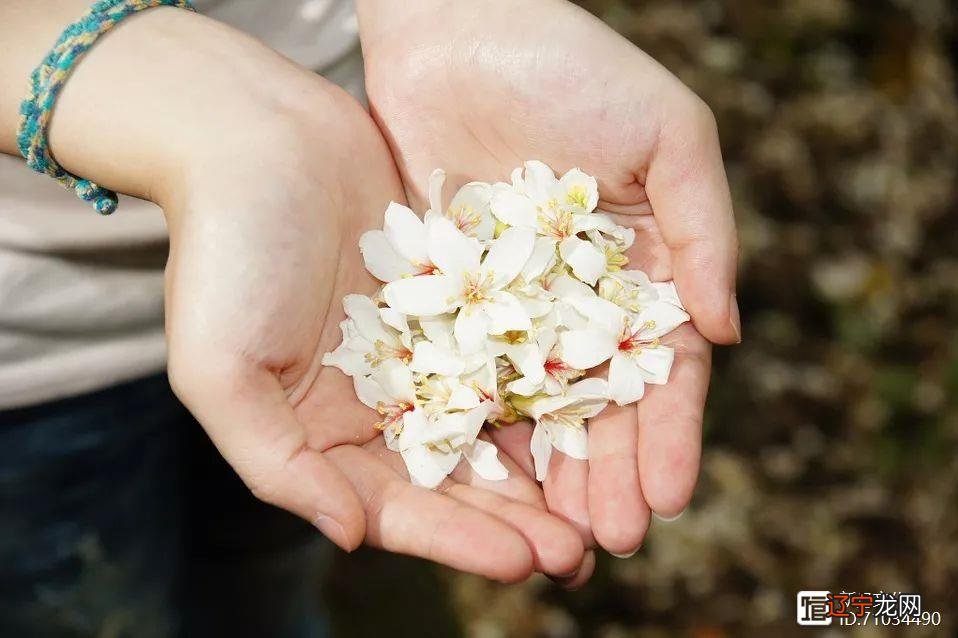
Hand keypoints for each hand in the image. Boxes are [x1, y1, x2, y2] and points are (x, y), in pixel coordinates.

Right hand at [163, 71, 587, 580]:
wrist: (257, 137)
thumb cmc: (224, 253)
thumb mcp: (219, 370)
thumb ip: (277, 465)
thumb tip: (350, 537)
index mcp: (323, 434)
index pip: (400, 508)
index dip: (461, 540)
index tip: (523, 562)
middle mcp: (378, 402)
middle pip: (458, 478)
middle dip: (517, 520)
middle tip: (581, 554)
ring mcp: (421, 350)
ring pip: (493, 422)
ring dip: (543, 465)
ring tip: (601, 502)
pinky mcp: (455, 297)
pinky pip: (509, 349)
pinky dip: (546, 382)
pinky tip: (595, 406)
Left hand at [358, 0, 738, 556]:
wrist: (459, 26)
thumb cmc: (574, 67)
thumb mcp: (669, 135)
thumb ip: (703, 230)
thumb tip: (727, 333)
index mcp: (641, 267)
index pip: (663, 369)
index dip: (667, 435)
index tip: (666, 496)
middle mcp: (578, 297)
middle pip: (597, 404)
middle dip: (605, 474)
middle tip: (607, 543)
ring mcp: (511, 302)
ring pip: (531, 403)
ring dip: (545, 473)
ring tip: (551, 540)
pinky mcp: (447, 295)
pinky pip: (463, 371)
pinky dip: (476, 426)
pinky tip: (483, 481)